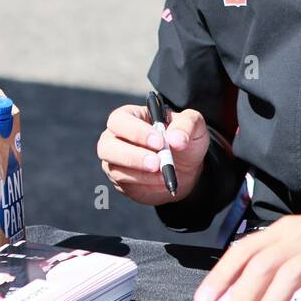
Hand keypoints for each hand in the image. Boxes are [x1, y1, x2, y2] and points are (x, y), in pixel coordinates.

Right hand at [96, 103, 210, 205]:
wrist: (186, 168)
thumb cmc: (184, 139)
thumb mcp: (194, 126)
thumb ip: (187, 126)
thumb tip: (176, 139)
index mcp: (131, 116)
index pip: (120, 120)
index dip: (136, 131)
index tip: (159, 142)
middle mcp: (116, 137)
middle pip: (106, 146)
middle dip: (132, 156)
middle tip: (157, 163)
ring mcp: (115, 160)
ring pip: (114, 168)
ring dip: (140, 173)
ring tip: (164, 174)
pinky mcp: (120, 179)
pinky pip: (125, 184)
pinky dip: (144, 184)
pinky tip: (161, 181)